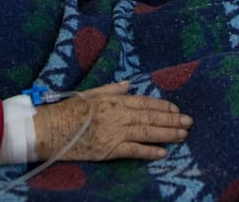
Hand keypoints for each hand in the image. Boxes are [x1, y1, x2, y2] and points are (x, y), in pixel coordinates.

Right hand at [33, 81, 190, 161]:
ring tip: (183, 136)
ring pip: (146, 132)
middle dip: (171, 120)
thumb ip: (111, 89)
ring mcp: (112, 133)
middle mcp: (116, 115)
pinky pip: (132, 150)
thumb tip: (129, 85)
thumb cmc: (67, 110)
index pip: (144, 102)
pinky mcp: (107, 150)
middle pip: (149, 117)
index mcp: (113, 100)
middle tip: (189, 122)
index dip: (162, 106)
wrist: (48, 129)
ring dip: (166, 134)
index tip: (177, 110)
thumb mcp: (90, 93)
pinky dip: (149, 151)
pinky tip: (163, 152)